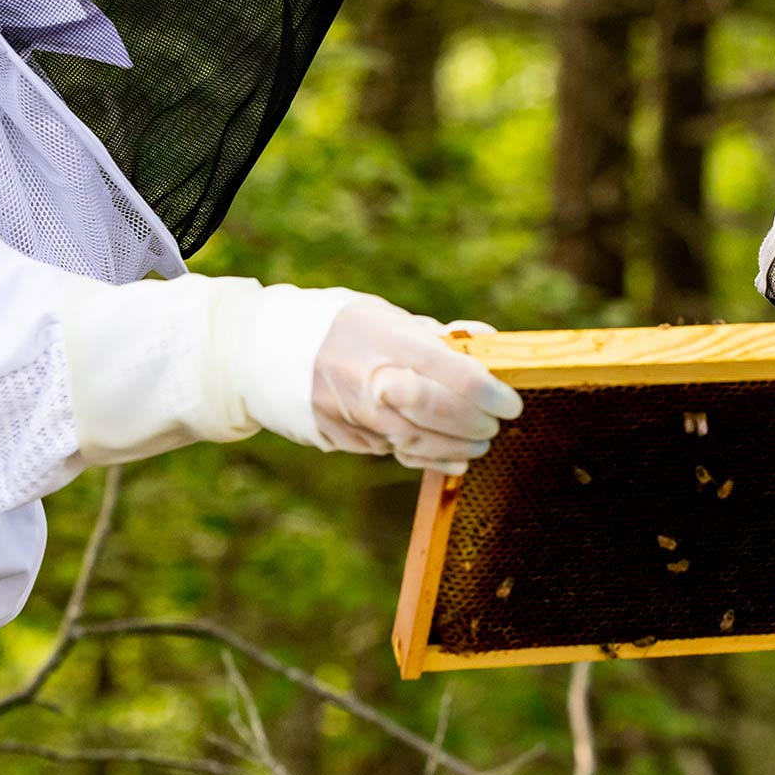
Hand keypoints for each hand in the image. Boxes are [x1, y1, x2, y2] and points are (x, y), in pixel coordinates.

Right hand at [304, 297, 523, 475]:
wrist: (262, 351)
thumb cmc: (337, 326)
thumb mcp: (384, 316)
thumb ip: (435, 336)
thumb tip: (485, 338)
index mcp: (387, 340)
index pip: (455, 373)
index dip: (491, 393)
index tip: (511, 403)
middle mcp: (370, 378)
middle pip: (439, 412)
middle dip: (476, 423)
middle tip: (496, 425)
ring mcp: (353, 412)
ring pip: (418, 441)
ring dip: (456, 447)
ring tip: (479, 443)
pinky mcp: (341, 436)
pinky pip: (392, 451)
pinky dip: (427, 458)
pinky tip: (451, 458)